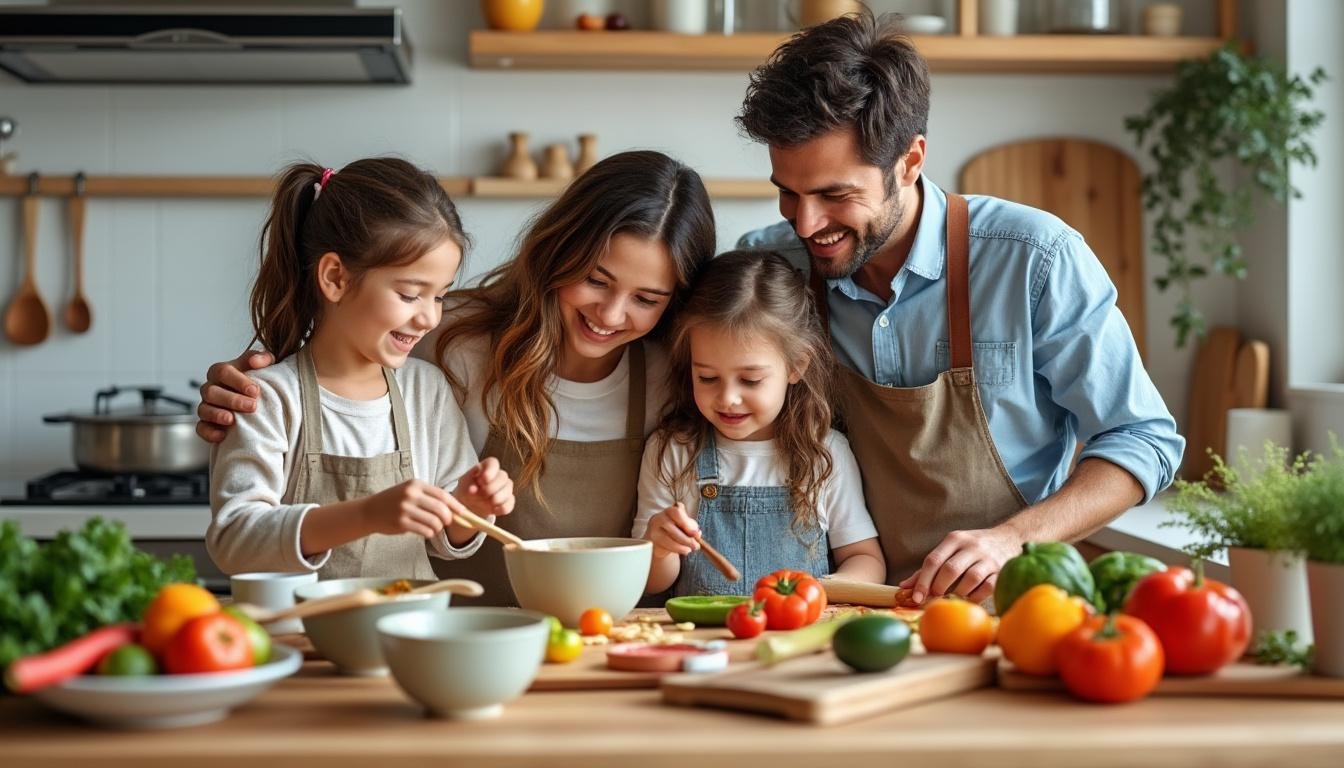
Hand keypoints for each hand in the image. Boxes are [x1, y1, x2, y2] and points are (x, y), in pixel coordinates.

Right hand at [195, 350, 274, 442]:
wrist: (254, 399)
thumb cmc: (256, 381)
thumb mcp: (263, 365)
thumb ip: (263, 358)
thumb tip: (256, 361)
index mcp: (221, 371)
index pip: (223, 371)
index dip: (238, 381)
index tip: (255, 391)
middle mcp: (210, 388)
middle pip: (211, 392)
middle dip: (232, 400)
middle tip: (252, 406)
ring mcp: (206, 406)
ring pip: (203, 409)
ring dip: (217, 415)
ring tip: (232, 420)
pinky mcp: (206, 423)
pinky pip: (201, 428)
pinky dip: (209, 433)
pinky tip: (223, 435)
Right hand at [361, 479, 463, 538]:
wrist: (370, 510)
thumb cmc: (394, 501)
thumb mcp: (410, 491)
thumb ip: (429, 497)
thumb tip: (454, 509)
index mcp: (416, 484)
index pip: (442, 495)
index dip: (455, 505)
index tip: (464, 512)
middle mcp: (411, 495)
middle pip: (441, 509)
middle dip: (448, 518)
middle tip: (447, 522)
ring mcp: (405, 509)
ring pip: (434, 521)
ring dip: (438, 527)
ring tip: (434, 527)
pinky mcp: (401, 522)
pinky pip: (425, 530)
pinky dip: (430, 533)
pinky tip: (426, 531)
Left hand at [453, 457, 514, 517]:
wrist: (469, 504)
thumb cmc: (467, 489)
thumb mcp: (464, 484)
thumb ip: (468, 483)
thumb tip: (473, 488)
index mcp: (487, 467)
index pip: (493, 463)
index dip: (490, 471)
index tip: (482, 480)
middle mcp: (499, 475)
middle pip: (503, 476)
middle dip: (492, 487)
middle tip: (482, 494)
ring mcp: (505, 488)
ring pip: (508, 490)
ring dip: (497, 498)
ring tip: (486, 503)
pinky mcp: (508, 502)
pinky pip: (509, 504)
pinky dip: (502, 508)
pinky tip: (493, 510)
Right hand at [643, 502, 699, 559]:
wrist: (660, 540)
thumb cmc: (676, 529)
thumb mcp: (685, 525)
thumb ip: (691, 527)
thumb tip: (697, 534)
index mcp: (669, 511)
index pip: (677, 513)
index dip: (687, 523)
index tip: (696, 533)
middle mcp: (659, 518)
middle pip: (672, 527)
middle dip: (686, 539)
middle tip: (696, 546)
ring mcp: (653, 530)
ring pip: (667, 539)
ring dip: (681, 546)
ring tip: (690, 549)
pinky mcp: (650, 541)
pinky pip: (664, 546)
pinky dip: (675, 550)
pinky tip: (683, 550)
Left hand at [898, 526, 1023, 605]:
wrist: (1009, 537)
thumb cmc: (972, 548)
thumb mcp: (951, 549)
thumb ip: (929, 567)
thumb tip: (904, 586)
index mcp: (955, 539)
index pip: (933, 560)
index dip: (922, 580)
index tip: (916, 597)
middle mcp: (972, 546)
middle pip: (950, 569)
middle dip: (939, 587)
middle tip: (934, 597)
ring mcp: (988, 558)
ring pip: (970, 579)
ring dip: (958, 592)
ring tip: (952, 597)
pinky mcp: (1002, 570)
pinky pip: (987, 587)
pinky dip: (975, 596)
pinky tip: (969, 598)